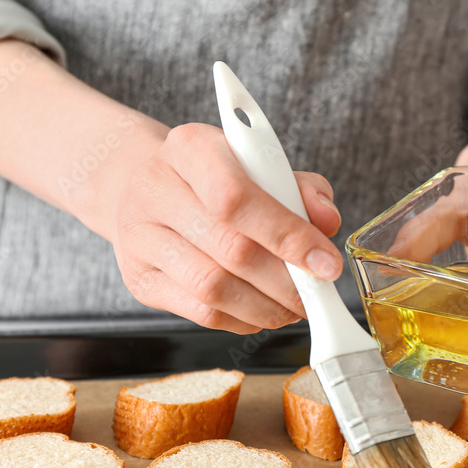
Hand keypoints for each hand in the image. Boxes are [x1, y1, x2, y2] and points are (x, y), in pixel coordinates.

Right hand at [112, 123, 342, 333]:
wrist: (148, 190)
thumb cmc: (215, 178)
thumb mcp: (259, 166)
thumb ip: (299, 189)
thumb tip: (327, 221)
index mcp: (190, 148)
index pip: (237, 197)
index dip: (288, 236)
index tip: (326, 264)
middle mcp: (155, 189)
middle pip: (231, 249)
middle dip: (286, 281)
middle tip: (316, 293)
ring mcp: (140, 238)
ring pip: (214, 287)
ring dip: (266, 306)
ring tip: (294, 306)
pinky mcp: (140, 280)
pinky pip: (199, 312)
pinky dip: (242, 319)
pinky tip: (261, 311)